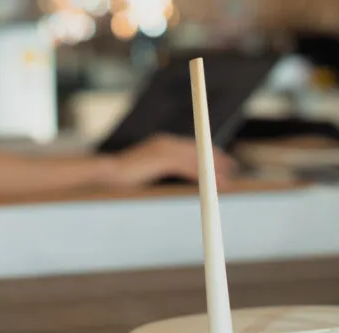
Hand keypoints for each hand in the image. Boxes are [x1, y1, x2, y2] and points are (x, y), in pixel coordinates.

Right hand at [110, 134, 235, 187]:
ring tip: (226, 180)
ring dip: (213, 170)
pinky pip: (188, 168)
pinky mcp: (163, 160)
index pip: (191, 146)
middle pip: (198, 150)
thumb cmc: (121, 174)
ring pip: (196, 160)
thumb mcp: (144, 169)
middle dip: (216, 160)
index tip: (220, 162)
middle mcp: (166, 142)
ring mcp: (165, 150)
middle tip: (232, 168)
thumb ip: (157, 168)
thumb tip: (164, 174)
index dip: (207, 153)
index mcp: (162, 142)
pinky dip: (202, 176)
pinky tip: (212, 183)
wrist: (107, 171)